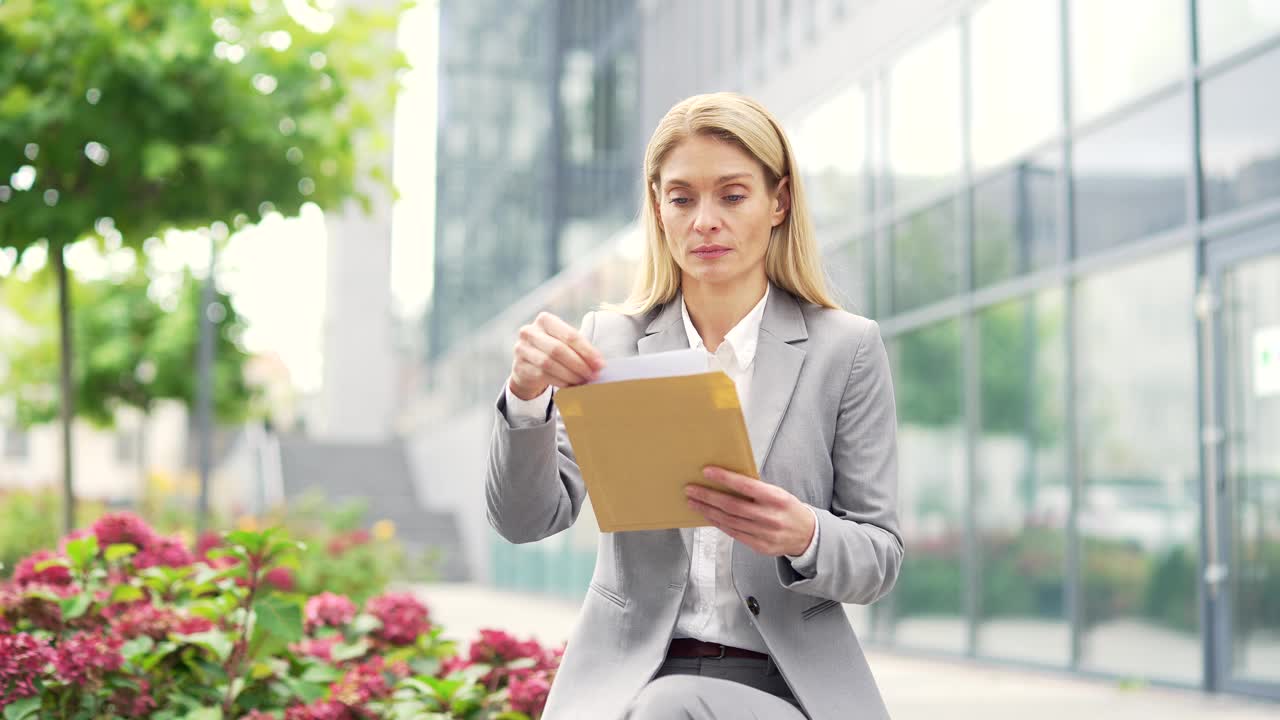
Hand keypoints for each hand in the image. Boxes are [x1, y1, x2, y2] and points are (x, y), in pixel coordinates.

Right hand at [508, 312, 605, 399]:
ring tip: (583, 380)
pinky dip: (560, 381)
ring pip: (549, 364)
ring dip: (570, 374)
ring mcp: (522, 349)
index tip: (600, 364)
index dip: (587, 350)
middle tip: (593, 375)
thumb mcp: (564, 342)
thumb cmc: (552, 350)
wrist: (527, 365)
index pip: (569, 335)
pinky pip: (543, 375)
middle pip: (558, 349)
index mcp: (545, 320)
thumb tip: (598, 364)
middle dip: (579, 364)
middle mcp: (530, 332)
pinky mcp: (519, 367)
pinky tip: (571, 385)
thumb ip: (579, 348)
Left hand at [685, 466, 815, 556]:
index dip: (725, 478)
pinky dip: (719, 524)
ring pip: (729, 521)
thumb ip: (756, 489)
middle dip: (708, 497)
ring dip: (708, 511)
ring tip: (694, 502)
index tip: (707, 472)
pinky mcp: (759, 546)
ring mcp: (764, 534)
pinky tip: (708, 516)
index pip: (746, 486)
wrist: (807, 535)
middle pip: (732, 506)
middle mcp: (770, 516)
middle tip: (691, 490)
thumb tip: (727, 480)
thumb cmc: (787, 509)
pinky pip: (734, 533)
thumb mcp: (778, 493)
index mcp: (776, 498)